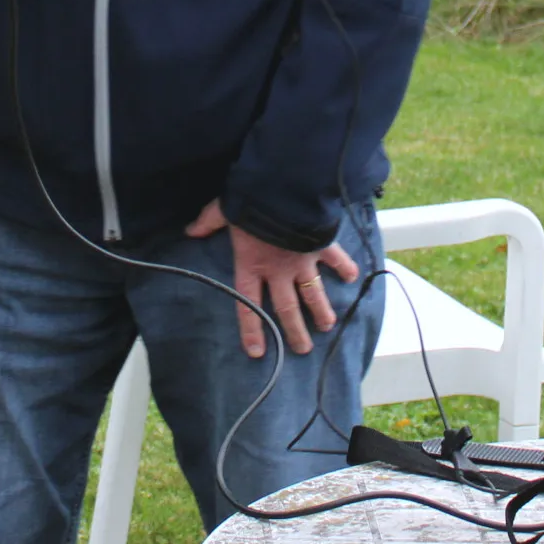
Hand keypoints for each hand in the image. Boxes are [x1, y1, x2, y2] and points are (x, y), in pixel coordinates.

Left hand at [186, 200, 363, 359]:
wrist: (283, 190)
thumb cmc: (251, 203)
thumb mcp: (224, 211)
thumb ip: (208, 222)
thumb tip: (189, 230)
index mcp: (252, 266)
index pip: (248, 304)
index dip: (251, 329)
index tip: (256, 352)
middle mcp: (278, 271)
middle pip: (287, 309)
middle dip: (295, 332)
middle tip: (303, 349)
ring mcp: (302, 261)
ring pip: (313, 293)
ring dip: (321, 311)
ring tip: (327, 326)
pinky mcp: (321, 247)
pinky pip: (336, 260)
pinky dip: (345, 267)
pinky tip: (353, 278)